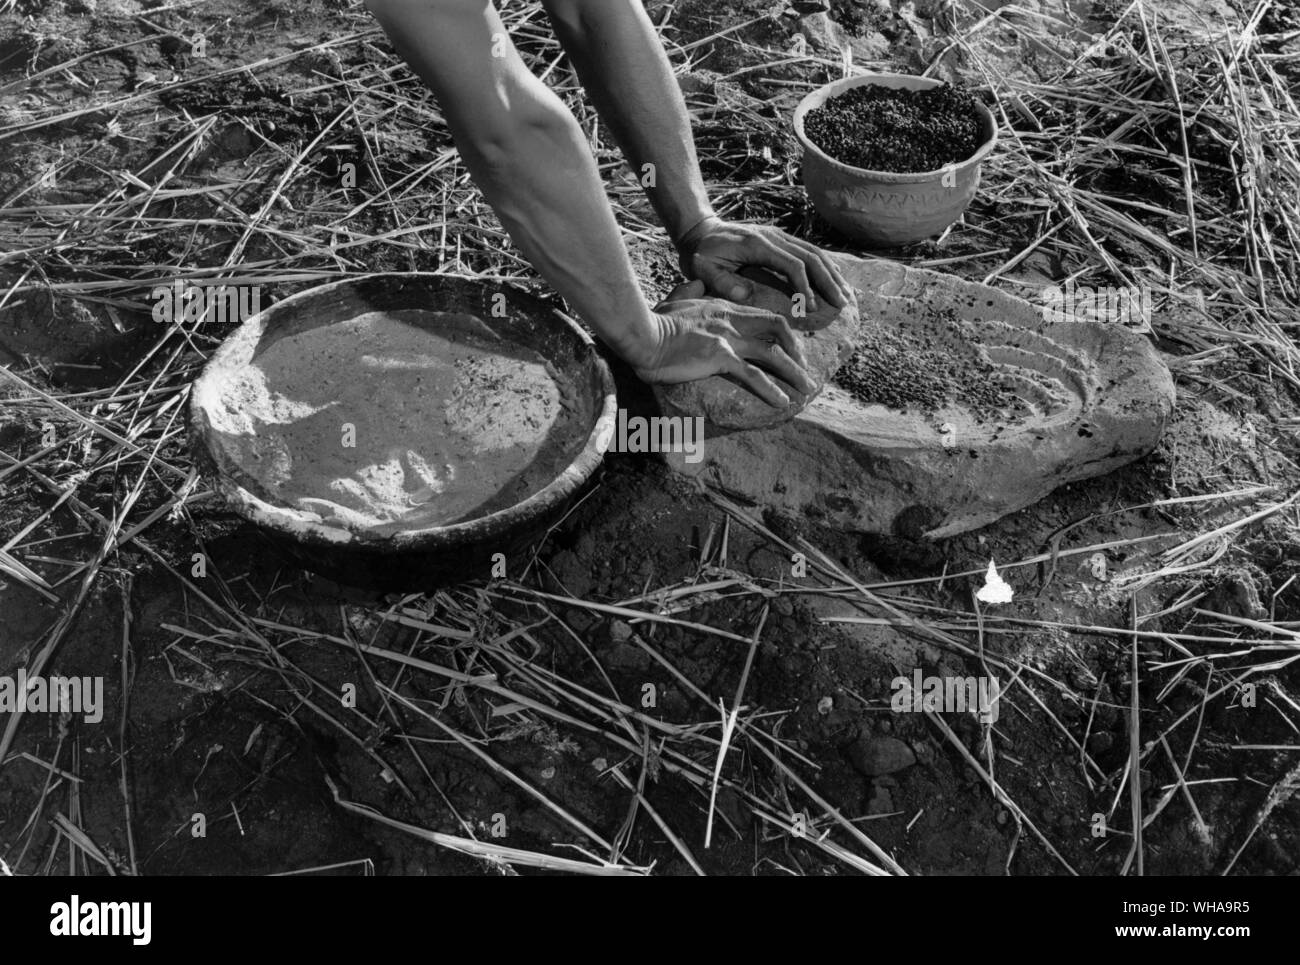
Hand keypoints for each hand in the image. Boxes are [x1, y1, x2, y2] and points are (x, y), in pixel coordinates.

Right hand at [628, 279, 815, 407]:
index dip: (783, 332)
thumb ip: (688, 290)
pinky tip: (782, 401)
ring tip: (805, 390)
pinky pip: (753, 375)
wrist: (642, 334)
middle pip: (777, 328)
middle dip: (796, 349)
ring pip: (772, 354)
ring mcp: (728, 338)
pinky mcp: (720, 356)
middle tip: (804, 368)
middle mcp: (731, 320)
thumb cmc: (652, 321)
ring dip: (793, 373)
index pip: (762, 315)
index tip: (792, 348)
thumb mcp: (673, 299)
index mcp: (723, 307)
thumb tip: (696, 282)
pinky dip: (771, 389)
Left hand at [675, 216, 851, 310]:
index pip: (791, 264)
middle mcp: (773, 236)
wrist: (700, 231)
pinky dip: (825, 264)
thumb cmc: (700, 254)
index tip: (812, 308)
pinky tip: (836, 277)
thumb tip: (745, 296)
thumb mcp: (701, 269)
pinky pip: (808, 250)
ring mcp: (778, 236)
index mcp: (757, 244)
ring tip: (846, 294)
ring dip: (831, 273)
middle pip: (810, 257)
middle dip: (828, 281)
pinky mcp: (780, 239)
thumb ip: (721, 282)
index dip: (804, 286)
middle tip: (841, 303)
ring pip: (813, 252)